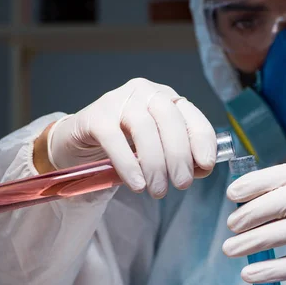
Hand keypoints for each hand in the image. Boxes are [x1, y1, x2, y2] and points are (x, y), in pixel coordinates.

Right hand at [35, 78, 216, 197]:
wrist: (79, 144)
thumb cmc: (125, 147)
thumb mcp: (157, 149)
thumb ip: (179, 155)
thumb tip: (201, 169)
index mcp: (167, 99)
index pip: (192, 116)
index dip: (202, 141)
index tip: (206, 166)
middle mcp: (145, 93)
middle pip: (169, 120)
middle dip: (179, 155)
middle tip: (182, 184)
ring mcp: (118, 100)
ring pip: (144, 129)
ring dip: (155, 164)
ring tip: (158, 191)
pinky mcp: (95, 116)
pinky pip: (114, 139)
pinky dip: (128, 164)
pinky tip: (137, 184)